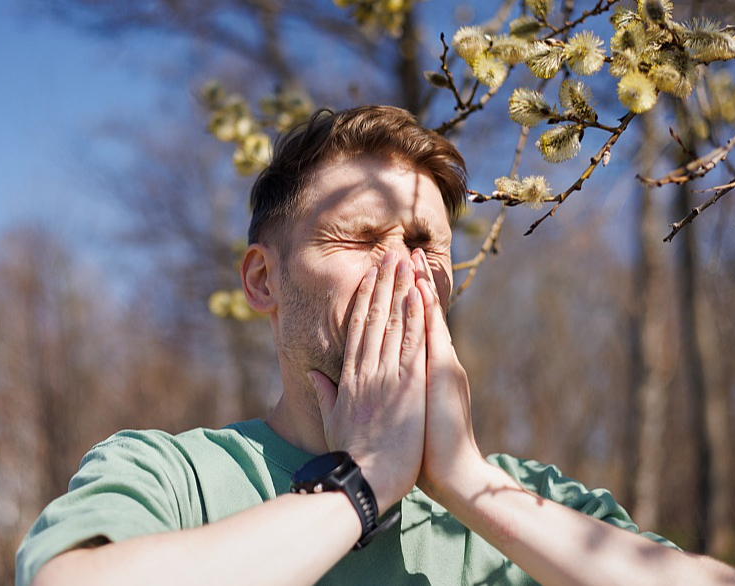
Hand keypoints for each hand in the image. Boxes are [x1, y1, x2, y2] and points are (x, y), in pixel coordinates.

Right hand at [308, 250, 426, 510]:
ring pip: (394, 324)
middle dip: (383, 284)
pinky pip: (412, 345)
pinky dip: (416, 318)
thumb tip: (315, 375)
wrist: (367, 480)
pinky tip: (419, 295)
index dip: (364, 299)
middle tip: (391, 255)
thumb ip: (326, 393)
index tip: (370, 276)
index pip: (357, 328)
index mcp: (350, 377)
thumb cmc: (351, 456)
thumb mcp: (332, 421)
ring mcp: (387, 376)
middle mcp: (367, 370)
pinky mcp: (408, 386)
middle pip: (375, 317)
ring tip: (406, 263)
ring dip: (400, 291)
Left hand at [412, 248, 484, 502]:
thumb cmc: (426, 451)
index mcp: (421, 371)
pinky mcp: (443, 375)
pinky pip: (433, 336)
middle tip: (405, 250)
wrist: (453, 473)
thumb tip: (378, 379)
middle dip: (410, 282)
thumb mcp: (408, 414)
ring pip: (426, 318)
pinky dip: (427, 312)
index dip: (401, 299)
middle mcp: (434, 362)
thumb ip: (395, 392)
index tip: (392, 274)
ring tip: (412, 256)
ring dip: (418, 286)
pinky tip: (421, 289)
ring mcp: (439, 366)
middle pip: (419, 314)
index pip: (408, 327)